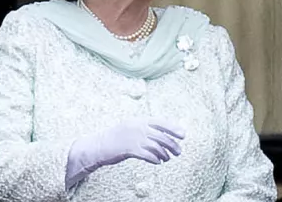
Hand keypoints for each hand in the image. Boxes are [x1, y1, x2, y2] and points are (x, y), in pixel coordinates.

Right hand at [66, 117, 185, 187]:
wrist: (98, 145)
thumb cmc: (117, 137)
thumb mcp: (131, 127)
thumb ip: (146, 128)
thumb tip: (163, 134)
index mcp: (140, 120)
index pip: (162, 122)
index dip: (174, 128)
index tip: (183, 135)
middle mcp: (139, 127)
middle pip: (162, 136)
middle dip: (172, 145)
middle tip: (179, 152)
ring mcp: (134, 138)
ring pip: (156, 146)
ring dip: (165, 153)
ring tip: (168, 158)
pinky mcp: (130, 149)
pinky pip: (147, 155)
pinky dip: (155, 159)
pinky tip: (158, 162)